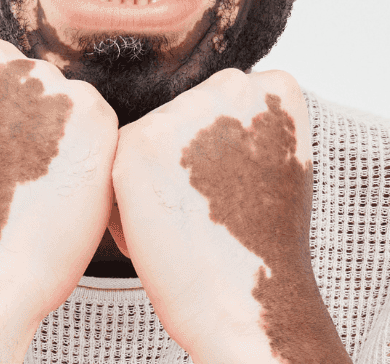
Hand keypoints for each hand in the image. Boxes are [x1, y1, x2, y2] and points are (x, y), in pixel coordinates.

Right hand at [0, 38, 118, 363]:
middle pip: (27, 75)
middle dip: (28, 111)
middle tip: (16, 171)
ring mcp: (44, 80)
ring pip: (64, 95)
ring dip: (61, 128)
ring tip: (38, 182)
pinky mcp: (90, 109)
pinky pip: (96, 121)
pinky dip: (89, 150)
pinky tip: (63, 185)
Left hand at [111, 69, 348, 363]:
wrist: (245, 303)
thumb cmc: (258, 246)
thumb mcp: (273, 161)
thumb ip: (242, 122)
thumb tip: (193, 110)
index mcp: (276, 89)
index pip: (222, 103)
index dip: (220, 155)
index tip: (239, 190)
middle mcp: (233, 86)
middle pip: (182, 115)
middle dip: (181, 160)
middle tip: (208, 211)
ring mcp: (185, 110)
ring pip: (148, 138)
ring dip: (152, 178)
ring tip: (186, 221)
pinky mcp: (139, 141)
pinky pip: (114, 161)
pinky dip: (125, 202)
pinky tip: (162, 229)